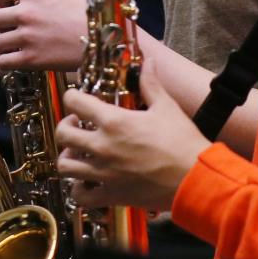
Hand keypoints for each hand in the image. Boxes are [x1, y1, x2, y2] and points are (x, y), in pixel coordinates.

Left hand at [0, 0, 86, 71]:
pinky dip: (9, 62)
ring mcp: (27, 38)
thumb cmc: (94, 11)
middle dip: (0, 23)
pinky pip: (4, 62)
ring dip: (5, 44)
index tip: (10, 3)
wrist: (106, 41)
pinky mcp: (31, 60)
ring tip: (18, 44)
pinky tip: (21, 59)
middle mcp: (26, 14)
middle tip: (13, 27)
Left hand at [55, 60, 209, 210]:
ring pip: (65, 165)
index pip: (75, 102)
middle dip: (66, 125)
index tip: (78, 98)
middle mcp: (103, 147)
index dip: (73, 97)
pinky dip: (78, 188)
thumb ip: (151, 84)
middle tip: (77, 124)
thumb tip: (148, 63)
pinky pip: (80, 195)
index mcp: (114, 122)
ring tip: (80, 151)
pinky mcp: (111, 195)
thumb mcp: (166, 107)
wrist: (194, 178)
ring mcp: (104, 173)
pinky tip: (88, 180)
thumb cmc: (182, 142)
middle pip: (63, 134)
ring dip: (68, 155)